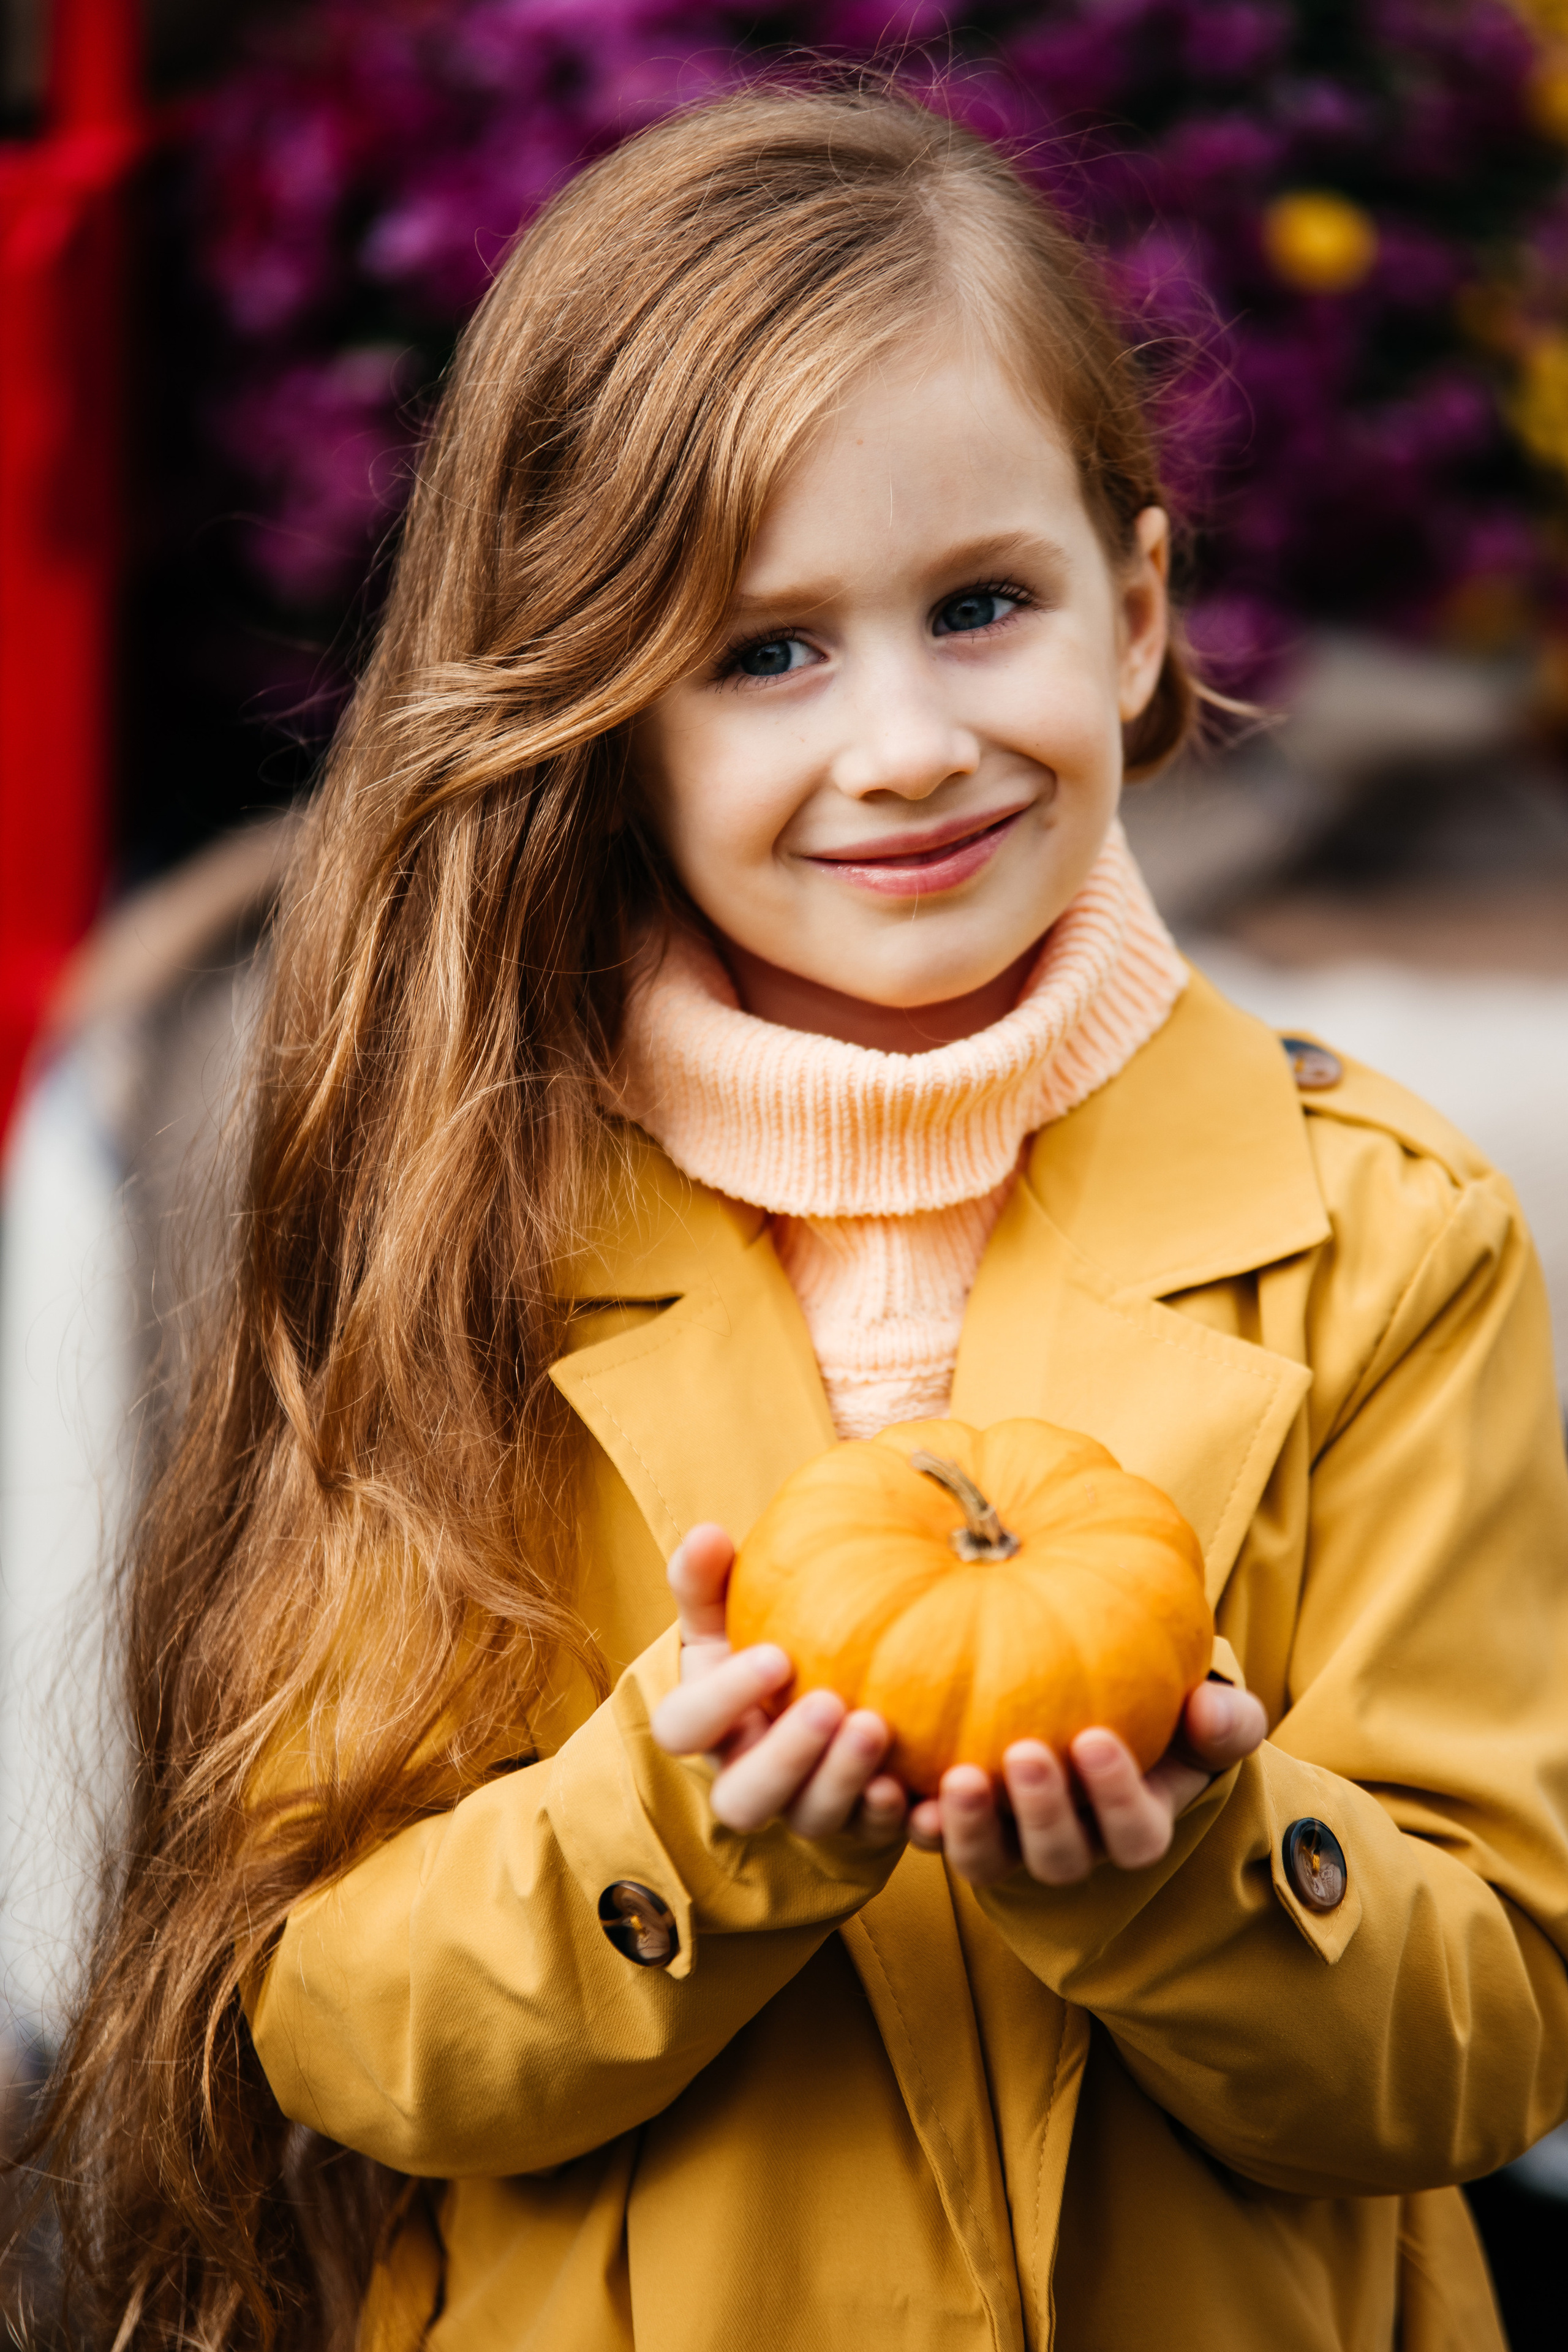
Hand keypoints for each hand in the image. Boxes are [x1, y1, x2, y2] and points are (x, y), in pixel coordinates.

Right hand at [649, 1524, 907, 1846]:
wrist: (821, 1689)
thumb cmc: (767, 1641)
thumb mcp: (732, 1611)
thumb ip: (709, 1578)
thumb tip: (704, 1532)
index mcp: (707, 1727)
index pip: (684, 1729)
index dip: (721, 1702)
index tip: (776, 1655)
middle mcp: (747, 1779)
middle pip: (743, 1799)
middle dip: (787, 1757)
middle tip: (831, 1703)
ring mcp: (804, 1807)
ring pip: (812, 1820)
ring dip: (844, 1780)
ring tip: (878, 1727)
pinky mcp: (860, 1824)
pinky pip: (877, 1837)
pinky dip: (898, 1818)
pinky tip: (922, 1788)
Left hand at [907, 1680, 1267, 1887]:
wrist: (1097, 1711)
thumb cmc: (1162, 1714)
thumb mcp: (1204, 1715)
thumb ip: (1223, 1720)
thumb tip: (1212, 1707)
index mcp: (1134, 1824)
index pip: (1133, 1834)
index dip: (1115, 1797)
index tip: (1096, 1737)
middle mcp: (1072, 1846)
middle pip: (1059, 1858)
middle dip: (1043, 1811)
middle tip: (1025, 1751)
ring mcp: (1011, 1839)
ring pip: (990, 1863)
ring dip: (973, 1827)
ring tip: (958, 1777)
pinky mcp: (960, 1821)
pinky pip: (937, 1838)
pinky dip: (916, 1822)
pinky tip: (899, 1788)